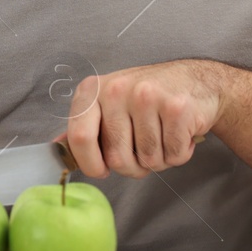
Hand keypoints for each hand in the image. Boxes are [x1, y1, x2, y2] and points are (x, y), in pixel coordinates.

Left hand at [63, 61, 224, 178]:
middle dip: (133, 167)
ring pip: (148, 160)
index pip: (78, 137)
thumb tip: (55, 150)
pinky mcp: (177, 107)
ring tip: (164, 135)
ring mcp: (147, 96)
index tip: (102, 169)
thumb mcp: (108, 104)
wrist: (196, 81)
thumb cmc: (147, 98)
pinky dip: (180, 154)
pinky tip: (180, 133)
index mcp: (92, 90)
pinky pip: (174, 155)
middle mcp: (116, 89)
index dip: (91, 163)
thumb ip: (84, 127)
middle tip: (144, 149)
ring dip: (159, 159)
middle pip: (116, 158)